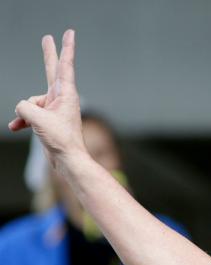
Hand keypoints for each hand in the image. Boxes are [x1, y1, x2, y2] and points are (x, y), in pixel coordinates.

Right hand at [9, 30, 85, 168]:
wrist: (68, 160)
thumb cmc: (60, 139)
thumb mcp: (37, 118)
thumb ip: (24, 106)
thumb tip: (23, 108)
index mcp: (66, 93)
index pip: (65, 65)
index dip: (66, 48)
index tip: (69, 33)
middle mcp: (61, 98)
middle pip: (51, 70)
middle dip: (48, 54)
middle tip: (48, 37)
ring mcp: (54, 108)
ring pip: (31, 101)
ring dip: (25, 114)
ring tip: (34, 125)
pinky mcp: (48, 118)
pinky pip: (29, 113)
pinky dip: (22, 120)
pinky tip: (16, 127)